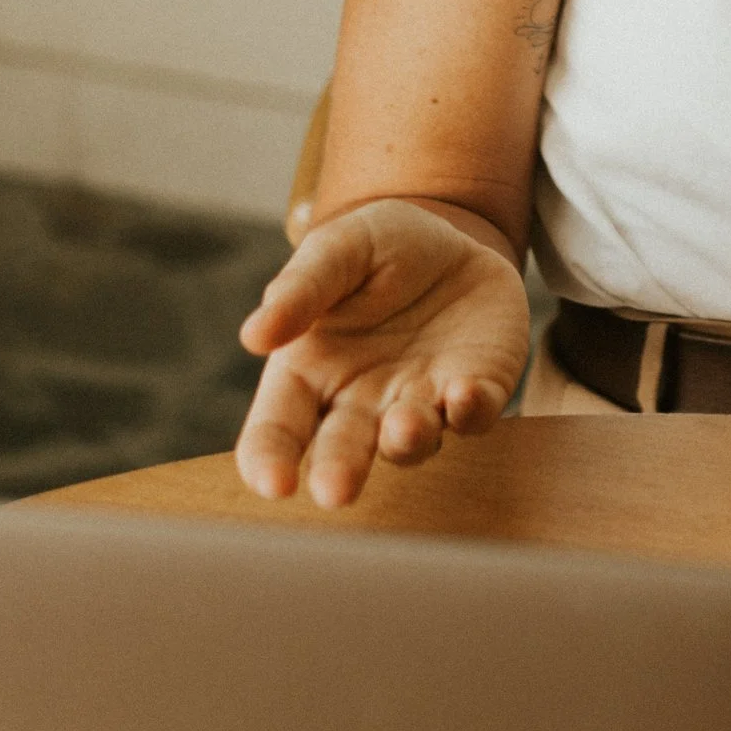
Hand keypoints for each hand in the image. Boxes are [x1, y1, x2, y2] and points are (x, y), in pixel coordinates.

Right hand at [234, 197, 532, 508]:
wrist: (455, 240)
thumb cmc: (378, 249)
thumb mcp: (338, 249)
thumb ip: (302, 289)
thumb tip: (254, 336)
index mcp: (309, 372)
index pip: (276, 430)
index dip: (268, 461)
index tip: (273, 483)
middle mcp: (361, 402)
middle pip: (341, 452)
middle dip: (338, 473)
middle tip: (335, 491)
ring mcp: (420, 403)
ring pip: (411, 443)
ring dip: (407, 440)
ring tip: (401, 426)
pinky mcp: (476, 392)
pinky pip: (475, 414)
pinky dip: (470, 410)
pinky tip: (463, 393)